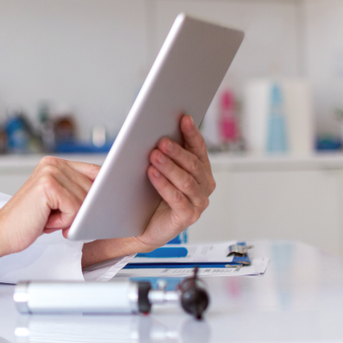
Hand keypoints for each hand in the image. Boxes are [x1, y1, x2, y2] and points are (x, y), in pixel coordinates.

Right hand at [0, 156, 100, 252]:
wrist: (2, 231)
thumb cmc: (30, 220)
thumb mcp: (57, 201)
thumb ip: (77, 191)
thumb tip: (108, 194)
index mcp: (54, 163)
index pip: (95, 171)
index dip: (102, 190)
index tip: (105, 201)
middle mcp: (52, 163)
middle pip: (93, 188)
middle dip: (80, 210)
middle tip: (56, 217)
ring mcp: (50, 172)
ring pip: (85, 201)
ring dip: (70, 218)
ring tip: (49, 218)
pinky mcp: (48, 186)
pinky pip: (75, 209)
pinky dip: (64, 222)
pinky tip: (46, 221)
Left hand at [136, 115, 215, 249]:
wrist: (139, 224)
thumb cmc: (147, 194)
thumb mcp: (152, 169)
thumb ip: (155, 152)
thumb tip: (147, 129)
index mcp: (199, 170)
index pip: (198, 148)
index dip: (192, 133)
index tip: (183, 118)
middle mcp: (203, 185)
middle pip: (193, 164)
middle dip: (177, 151)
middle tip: (161, 141)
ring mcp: (198, 202)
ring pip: (186, 181)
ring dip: (170, 167)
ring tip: (154, 156)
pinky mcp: (187, 217)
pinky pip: (178, 199)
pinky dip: (165, 185)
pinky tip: (152, 174)